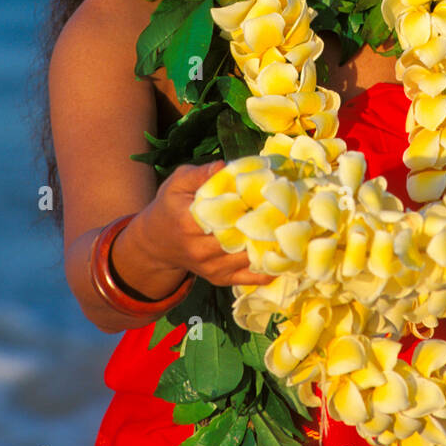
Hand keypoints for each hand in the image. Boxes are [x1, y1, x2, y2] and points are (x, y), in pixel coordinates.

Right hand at [134, 160, 275, 287]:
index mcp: (188, 222)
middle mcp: (199, 249)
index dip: (248, 203)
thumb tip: (224, 166)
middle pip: (240, 238)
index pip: (224, 214)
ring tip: (289, 226)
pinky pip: (249, 277)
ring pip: (248, 258)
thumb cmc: (170, 207)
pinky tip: (283, 254)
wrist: (156, 244)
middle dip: (264, 224)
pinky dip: (269, 268)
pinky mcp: (219, 279)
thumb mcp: (176, 183)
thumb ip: (200, 174)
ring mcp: (211, 267)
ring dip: (270, 244)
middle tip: (287, 209)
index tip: (268, 192)